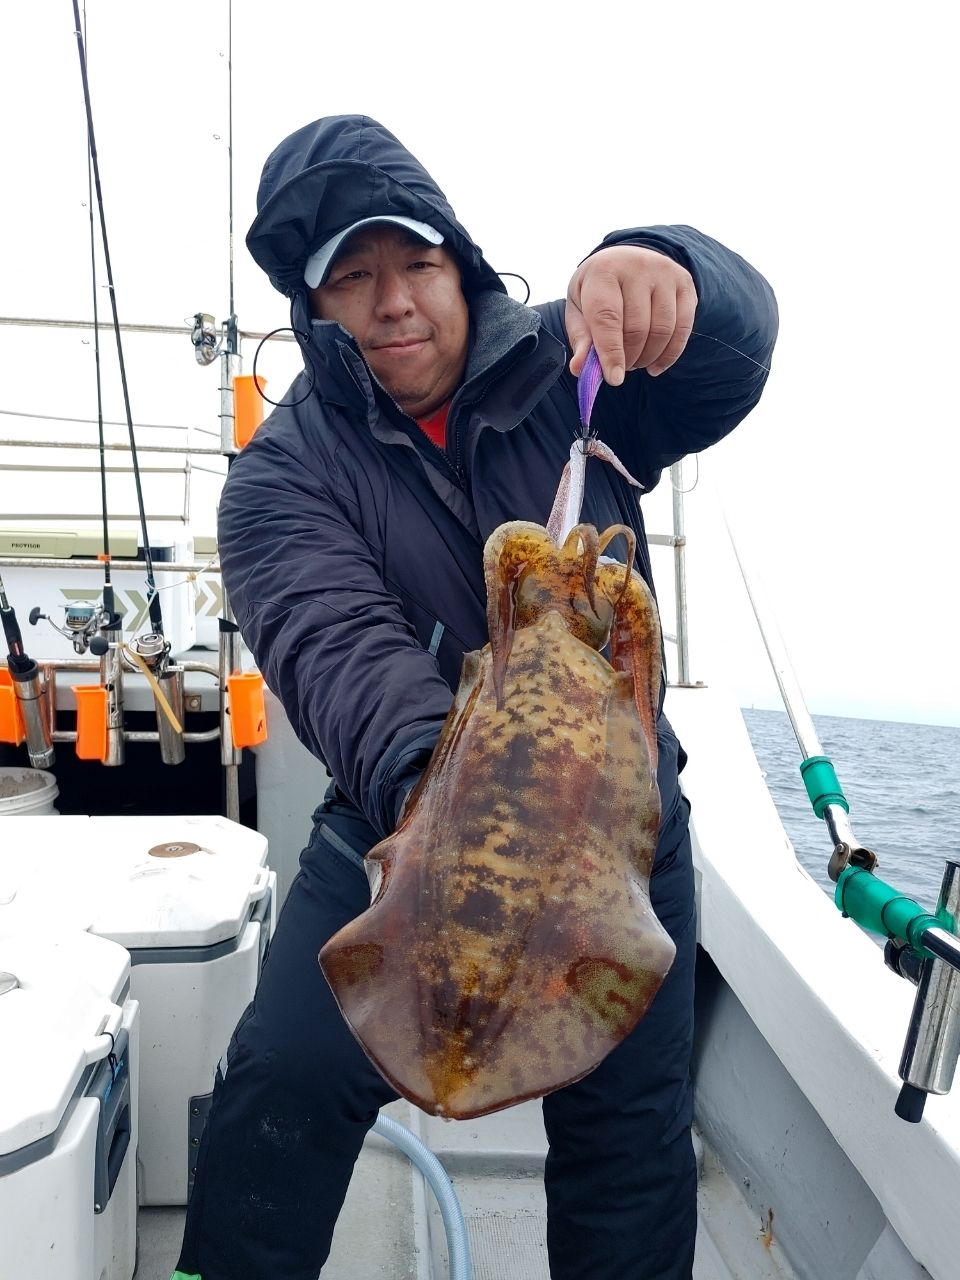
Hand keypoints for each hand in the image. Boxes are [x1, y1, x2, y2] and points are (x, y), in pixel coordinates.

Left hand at [565, 245, 697, 383]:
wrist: (626, 260)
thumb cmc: (598, 290)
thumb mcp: (579, 308)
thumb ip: (580, 338)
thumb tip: (580, 369)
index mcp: (604, 271)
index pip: (608, 317)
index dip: (611, 352)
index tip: (614, 379)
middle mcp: (637, 267)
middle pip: (637, 328)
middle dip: (628, 358)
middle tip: (620, 367)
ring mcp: (665, 273)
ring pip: (662, 330)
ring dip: (648, 358)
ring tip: (635, 362)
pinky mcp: (685, 284)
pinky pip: (683, 329)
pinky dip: (669, 355)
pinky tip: (655, 366)